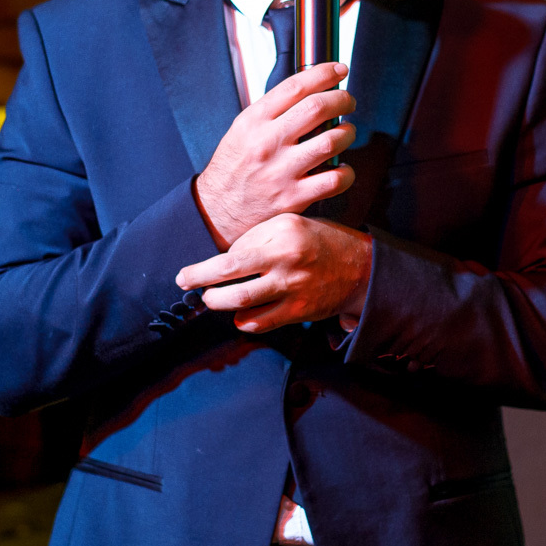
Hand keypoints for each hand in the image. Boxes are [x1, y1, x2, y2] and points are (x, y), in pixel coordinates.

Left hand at [175, 214, 371, 334]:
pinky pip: (259, 322)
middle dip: (199, 280)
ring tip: (210, 299)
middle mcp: (285, 257)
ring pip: (240, 300)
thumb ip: (258, 236)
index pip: (234, 247)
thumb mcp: (291, 223)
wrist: (360, 268)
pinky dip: (243, 321)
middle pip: (228, 271)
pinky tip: (240, 315)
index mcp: (282, 229)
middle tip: (186, 282)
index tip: (194, 270)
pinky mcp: (298, 310)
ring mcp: (292, 286)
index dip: (210, 262)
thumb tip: (222, 259)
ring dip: (217, 302)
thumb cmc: (319, 241)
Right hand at [194, 63, 356, 249]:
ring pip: (331, 142)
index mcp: (255, 121)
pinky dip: (346, 172)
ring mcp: (282, 171)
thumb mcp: (242, 130)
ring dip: (347, 133)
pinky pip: (334, 180)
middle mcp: (268, 143)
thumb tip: (308, 92)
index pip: (295, 86)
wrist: (217, 210)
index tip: (338, 70)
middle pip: (318, 108)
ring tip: (346, 132)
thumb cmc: (233, 168)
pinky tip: (342, 168)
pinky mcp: (294, 197)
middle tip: (348, 101)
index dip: (324, 74)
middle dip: (342, 99)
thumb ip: (271, 111)